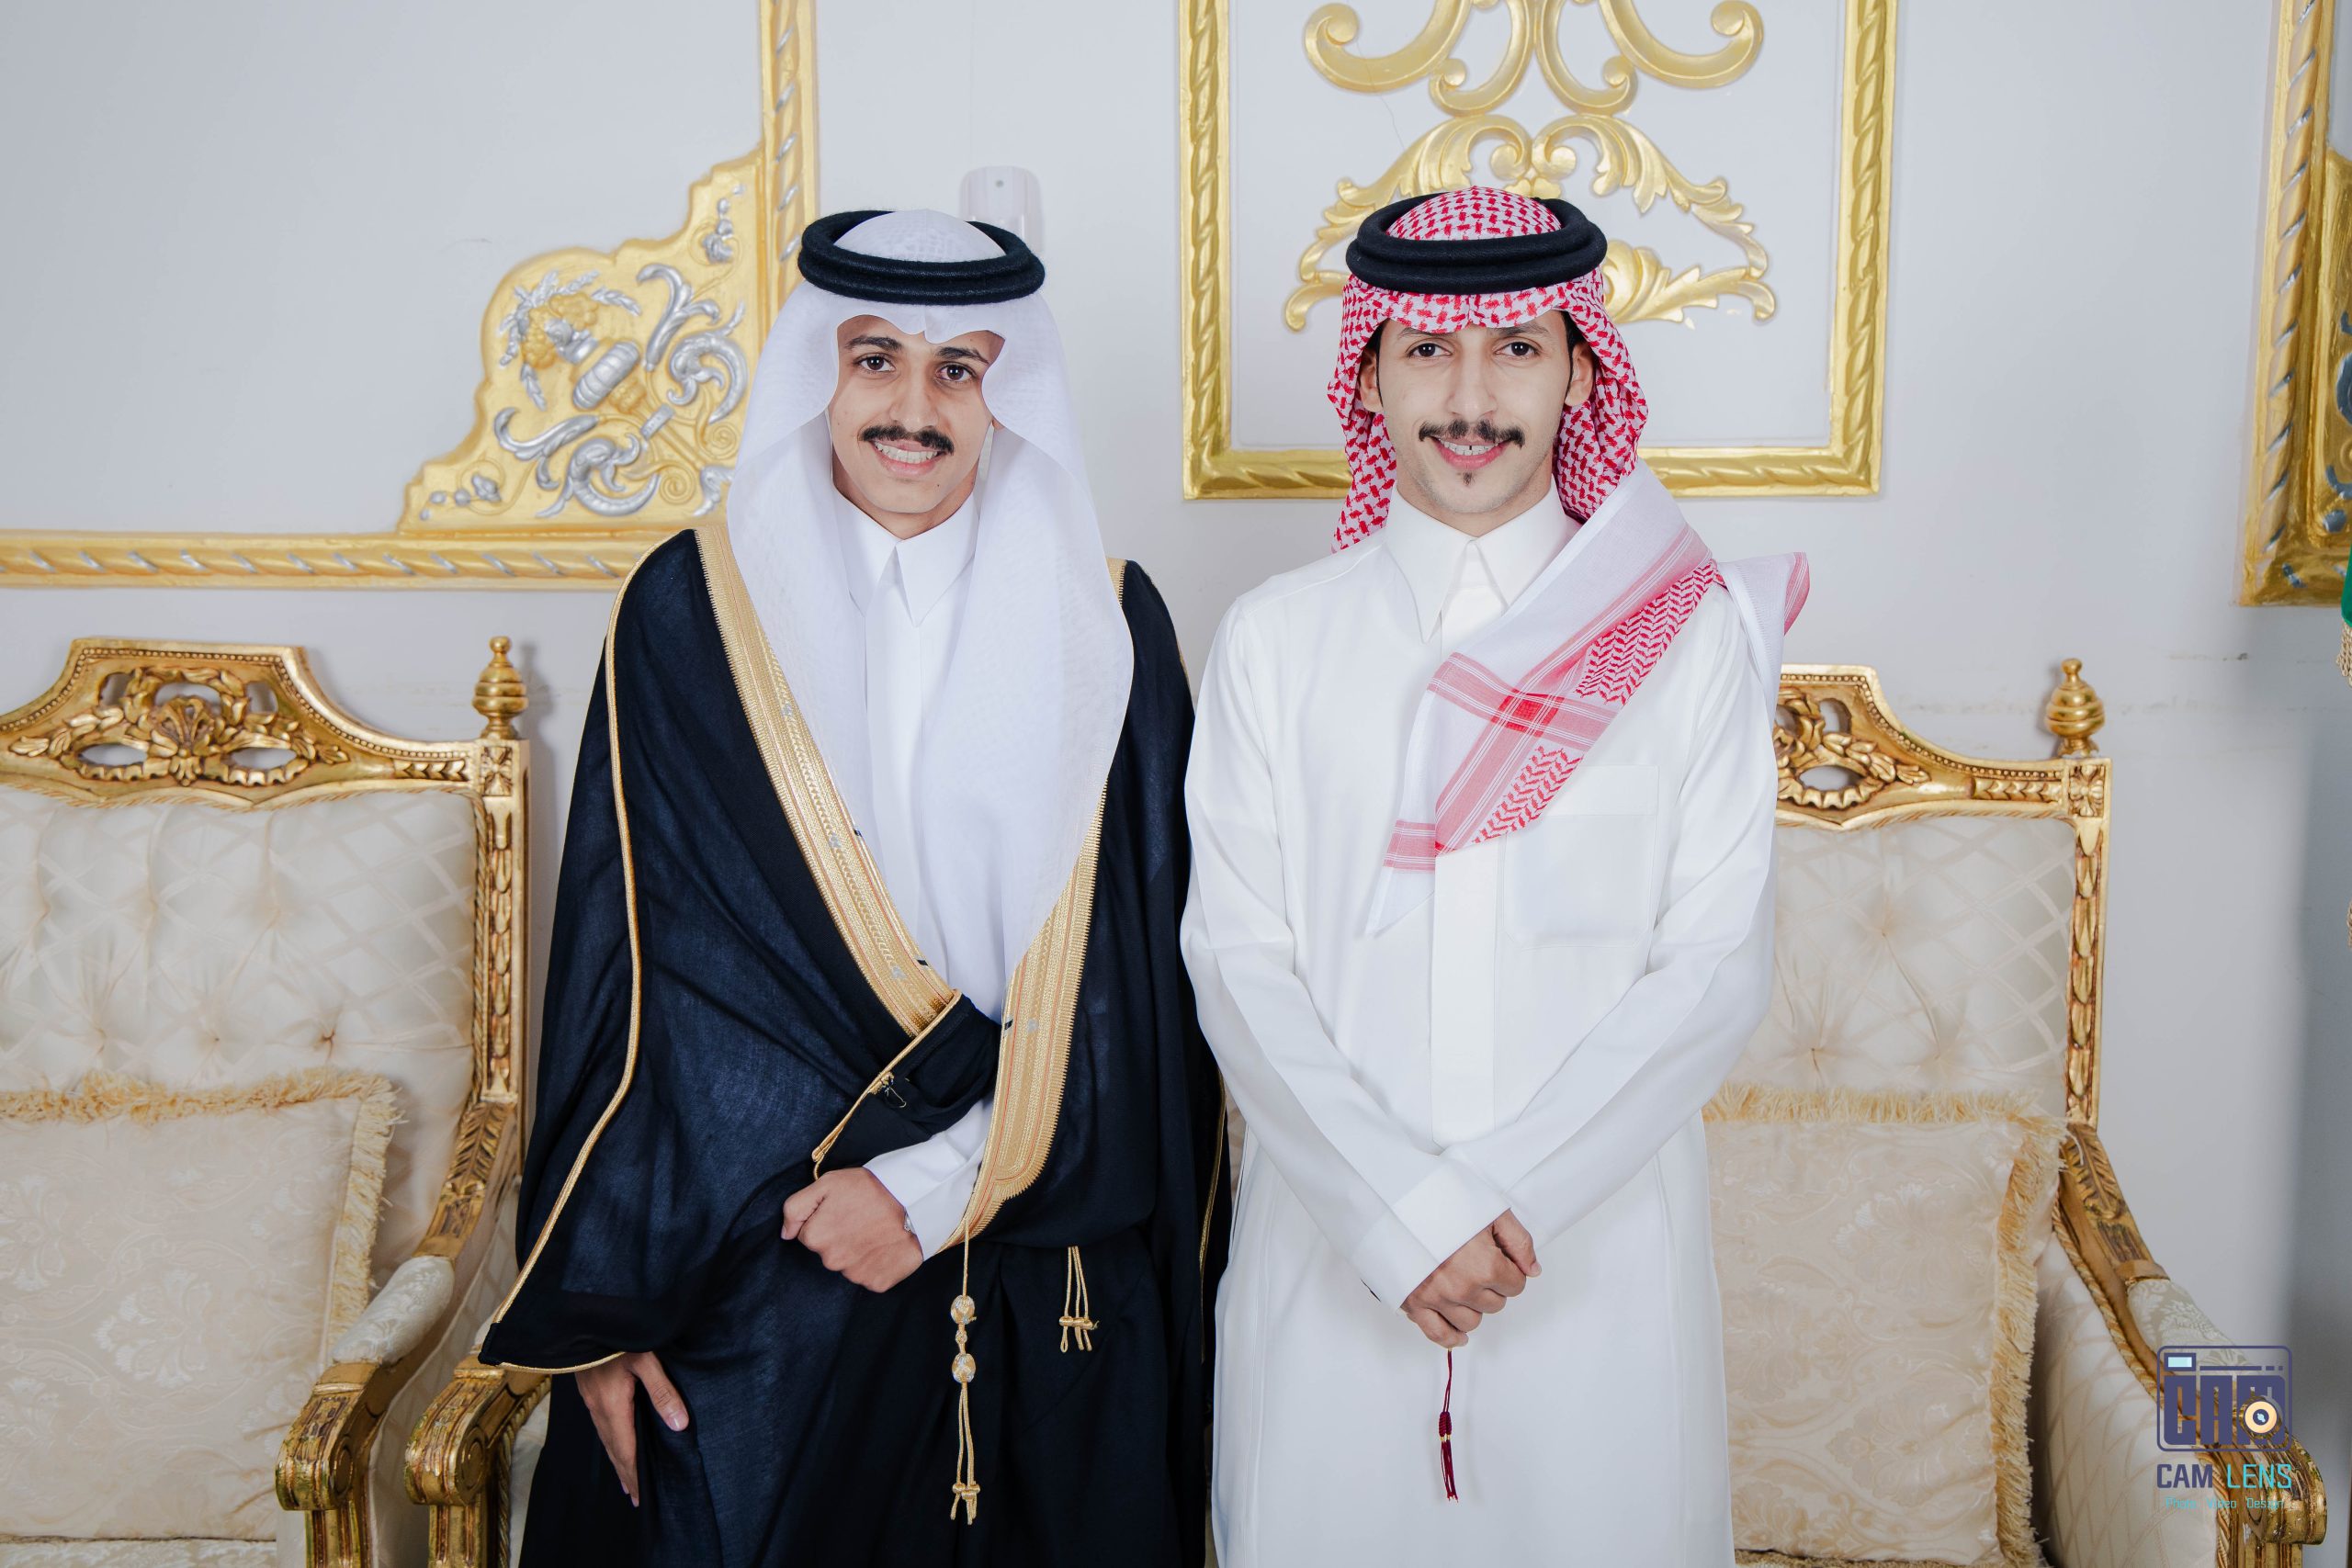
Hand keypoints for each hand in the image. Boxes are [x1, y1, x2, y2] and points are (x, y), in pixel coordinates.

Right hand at [574, 1351, 686, 1506]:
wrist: (583, 1320)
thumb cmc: (617, 1336)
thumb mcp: (645, 1360)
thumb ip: (662, 1391)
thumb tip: (680, 1425)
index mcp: (613, 1407)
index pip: (627, 1451)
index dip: (635, 1475)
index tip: (642, 1497)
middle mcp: (599, 1410)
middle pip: (614, 1451)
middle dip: (627, 1475)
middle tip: (637, 1498)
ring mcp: (591, 1401)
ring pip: (606, 1440)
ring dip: (618, 1461)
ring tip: (627, 1480)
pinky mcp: (589, 1392)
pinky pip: (601, 1427)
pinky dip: (610, 1443)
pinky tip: (614, 1444)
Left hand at [782, 1168, 923, 1290]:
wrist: (916, 1202)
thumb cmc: (871, 1189)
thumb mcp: (827, 1184)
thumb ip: (795, 1208)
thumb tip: (786, 1234)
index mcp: (816, 1237)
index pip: (809, 1235)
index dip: (825, 1220)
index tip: (843, 1210)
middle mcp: (832, 1261)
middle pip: (828, 1252)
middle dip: (840, 1237)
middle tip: (861, 1219)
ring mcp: (856, 1275)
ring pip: (848, 1265)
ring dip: (858, 1251)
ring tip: (876, 1230)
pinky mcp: (877, 1283)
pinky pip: (869, 1275)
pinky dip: (875, 1264)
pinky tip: (884, 1246)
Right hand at [1399, 1209, 1541, 1348]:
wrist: (1397, 1198)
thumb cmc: (1442, 1198)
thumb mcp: (1491, 1210)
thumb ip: (1519, 1242)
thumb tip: (1532, 1270)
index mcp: (1485, 1265)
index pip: (1516, 1285)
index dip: (1510, 1270)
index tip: (1498, 1257)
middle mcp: (1462, 1287)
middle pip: (1495, 1305)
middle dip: (1492, 1287)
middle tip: (1477, 1264)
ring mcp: (1437, 1297)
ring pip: (1471, 1322)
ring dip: (1473, 1307)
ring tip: (1463, 1284)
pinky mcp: (1414, 1303)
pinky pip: (1438, 1334)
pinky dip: (1451, 1337)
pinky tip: (1459, 1333)